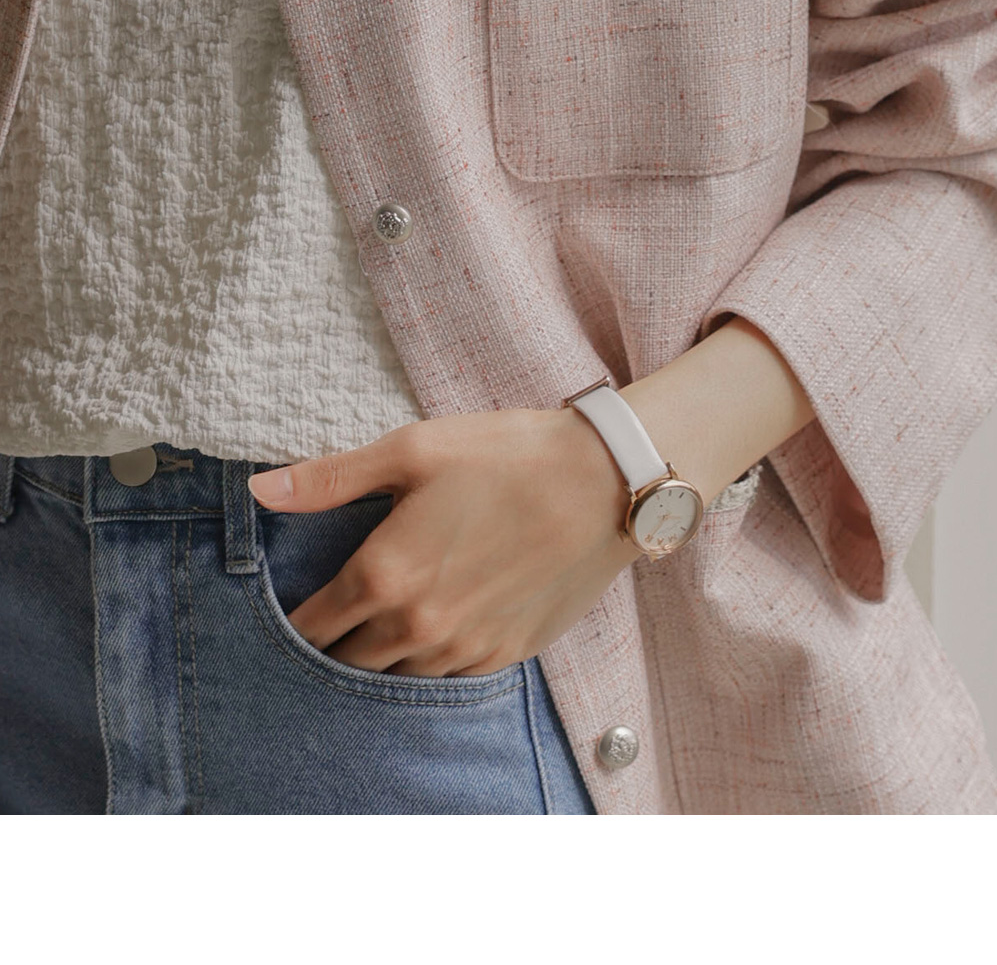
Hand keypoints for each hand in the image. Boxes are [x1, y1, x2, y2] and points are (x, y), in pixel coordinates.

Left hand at [247, 406, 640, 676]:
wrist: (603, 482)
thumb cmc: (504, 455)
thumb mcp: (412, 449)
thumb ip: (330, 478)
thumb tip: (260, 489)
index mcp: (385, 574)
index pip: (311, 625)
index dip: (290, 621)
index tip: (285, 612)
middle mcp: (417, 625)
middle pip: (345, 665)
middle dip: (328, 648)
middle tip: (326, 623)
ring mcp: (462, 648)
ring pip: (393, 681)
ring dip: (376, 663)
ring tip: (372, 633)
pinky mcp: (502, 656)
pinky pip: (444, 682)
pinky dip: (426, 666)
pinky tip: (427, 636)